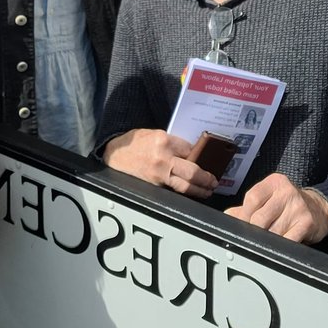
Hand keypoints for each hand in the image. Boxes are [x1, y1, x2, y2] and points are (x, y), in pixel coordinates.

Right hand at [102, 128, 217, 197]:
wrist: (114, 155)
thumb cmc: (133, 143)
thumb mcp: (154, 133)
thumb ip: (172, 142)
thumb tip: (190, 151)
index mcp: (165, 140)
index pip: (192, 150)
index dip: (202, 155)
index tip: (209, 159)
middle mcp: (164, 158)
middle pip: (194, 171)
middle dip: (207, 177)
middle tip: (214, 180)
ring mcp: (159, 175)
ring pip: (186, 186)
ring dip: (200, 189)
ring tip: (208, 190)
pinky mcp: (154, 186)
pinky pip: (174, 191)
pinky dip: (185, 193)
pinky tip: (193, 193)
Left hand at [225, 173, 327, 244]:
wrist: (319, 209)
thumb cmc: (288, 205)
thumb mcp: (268, 199)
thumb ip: (246, 208)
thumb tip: (227, 217)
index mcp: (274, 183)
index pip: (252, 199)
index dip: (244, 216)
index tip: (242, 226)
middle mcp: (286, 192)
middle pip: (260, 218)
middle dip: (254, 231)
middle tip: (254, 237)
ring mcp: (298, 207)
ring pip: (272, 232)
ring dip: (267, 241)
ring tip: (267, 242)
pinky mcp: (307, 223)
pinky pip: (287, 241)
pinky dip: (280, 247)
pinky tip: (279, 247)